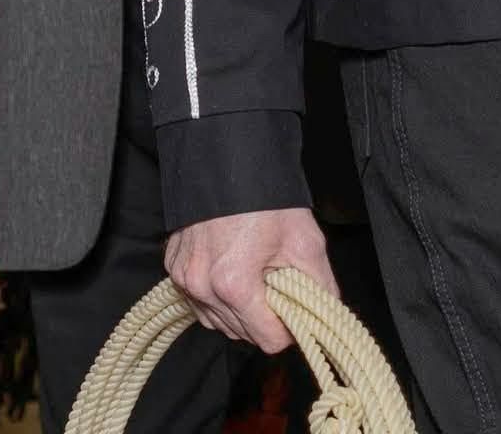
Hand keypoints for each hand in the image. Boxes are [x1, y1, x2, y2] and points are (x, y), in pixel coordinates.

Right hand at [165, 207, 337, 352]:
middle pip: (242, 333)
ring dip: (239, 310)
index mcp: (234, 283)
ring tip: (255, 275)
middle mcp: (203, 287)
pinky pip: (198, 301)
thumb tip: (327, 313)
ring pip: (218, 321)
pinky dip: (216, 295)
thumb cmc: (267, 198)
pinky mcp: (174, 268)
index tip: (295, 310)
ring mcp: (184, 278)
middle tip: (276, 286)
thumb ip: (320, 285)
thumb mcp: (305, 241)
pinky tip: (232, 269)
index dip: (288, 328)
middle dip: (263, 317)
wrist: (230, 161)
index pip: (267, 339)